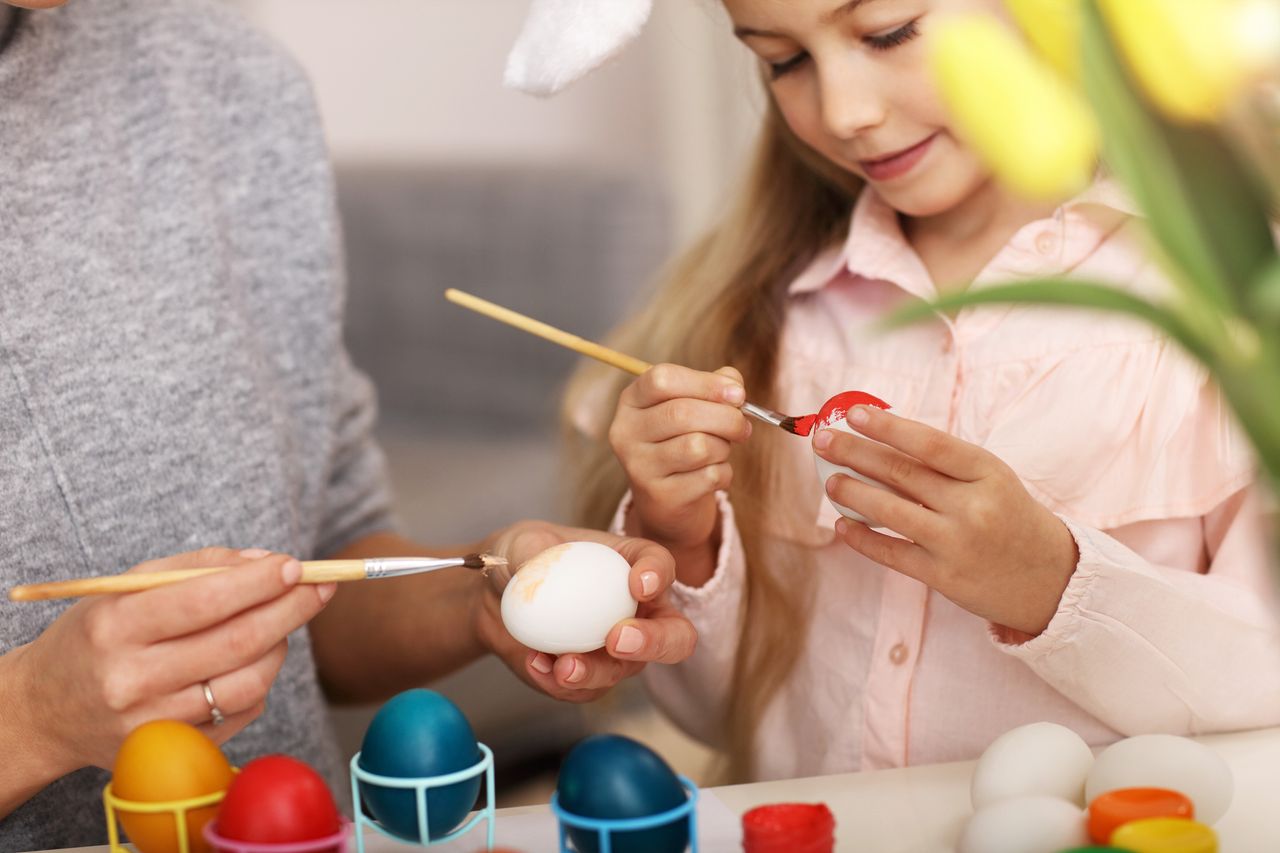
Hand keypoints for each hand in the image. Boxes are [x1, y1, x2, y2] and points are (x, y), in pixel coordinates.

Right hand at [7, 548, 334, 771]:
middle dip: (291, 608)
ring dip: (281, 645)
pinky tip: (253, 658)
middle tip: (321, 585)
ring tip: (283, 622)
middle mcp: (133, 680)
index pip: (204, 601)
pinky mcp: (174, 747)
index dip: (259, 582)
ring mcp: (155, 722)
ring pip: (249, 682)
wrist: (46, 709)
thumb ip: (198, 565)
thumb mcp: (128, 587)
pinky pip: (242, 711)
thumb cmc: (96, 636)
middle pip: (237, 642)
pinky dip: (260, 679)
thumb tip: (267, 560)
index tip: (295, 565)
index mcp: (116, 628)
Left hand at [473, 521, 696, 702]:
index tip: (638, 584)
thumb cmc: (522, 557)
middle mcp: (639, 610)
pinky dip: (562, 683)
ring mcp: (620, 650)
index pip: (660, 565)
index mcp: (633, 564)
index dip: (659, 575)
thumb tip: (535, 566)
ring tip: (563, 666)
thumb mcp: (521, 544)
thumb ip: (530, 552)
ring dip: (597, 672)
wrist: (497, 598)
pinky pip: (587, 690)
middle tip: (618, 640)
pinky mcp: (592, 677)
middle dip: (656, 642)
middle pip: (674, 635)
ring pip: (627, 670)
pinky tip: (536, 664)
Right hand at [608, 364, 751, 551]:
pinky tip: (715, 474)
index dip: (706, 383)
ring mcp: (639, 466)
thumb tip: (733, 386)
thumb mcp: (693, 406)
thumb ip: (714, 386)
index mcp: (631, 401)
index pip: (662, 379)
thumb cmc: (683, 441)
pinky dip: (724, 473)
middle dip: (727, 418)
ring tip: (721, 450)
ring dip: (723, 448)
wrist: (669, 500)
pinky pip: (708, 476)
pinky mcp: (659, 496)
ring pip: (698, 446)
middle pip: (682, 413)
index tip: (738, 393)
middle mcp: (626, 432)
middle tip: (743, 426)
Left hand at [813, 405, 1078, 636]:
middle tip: (823, 440)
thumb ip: (944, 464)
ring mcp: (957, 543)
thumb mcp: (992, 479)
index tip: (853, 413)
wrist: (1051, 578)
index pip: (929, 442)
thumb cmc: (1010, 516)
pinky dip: (862, 538)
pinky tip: (843, 525)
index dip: (887, 426)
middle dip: (855, 452)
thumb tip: (880, 441)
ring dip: (852, 493)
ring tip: (831, 481)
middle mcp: (973, 506)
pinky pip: (892, 553)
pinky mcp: (944, 577)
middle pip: (901, 472)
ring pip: (890, 511)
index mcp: (987, 472)